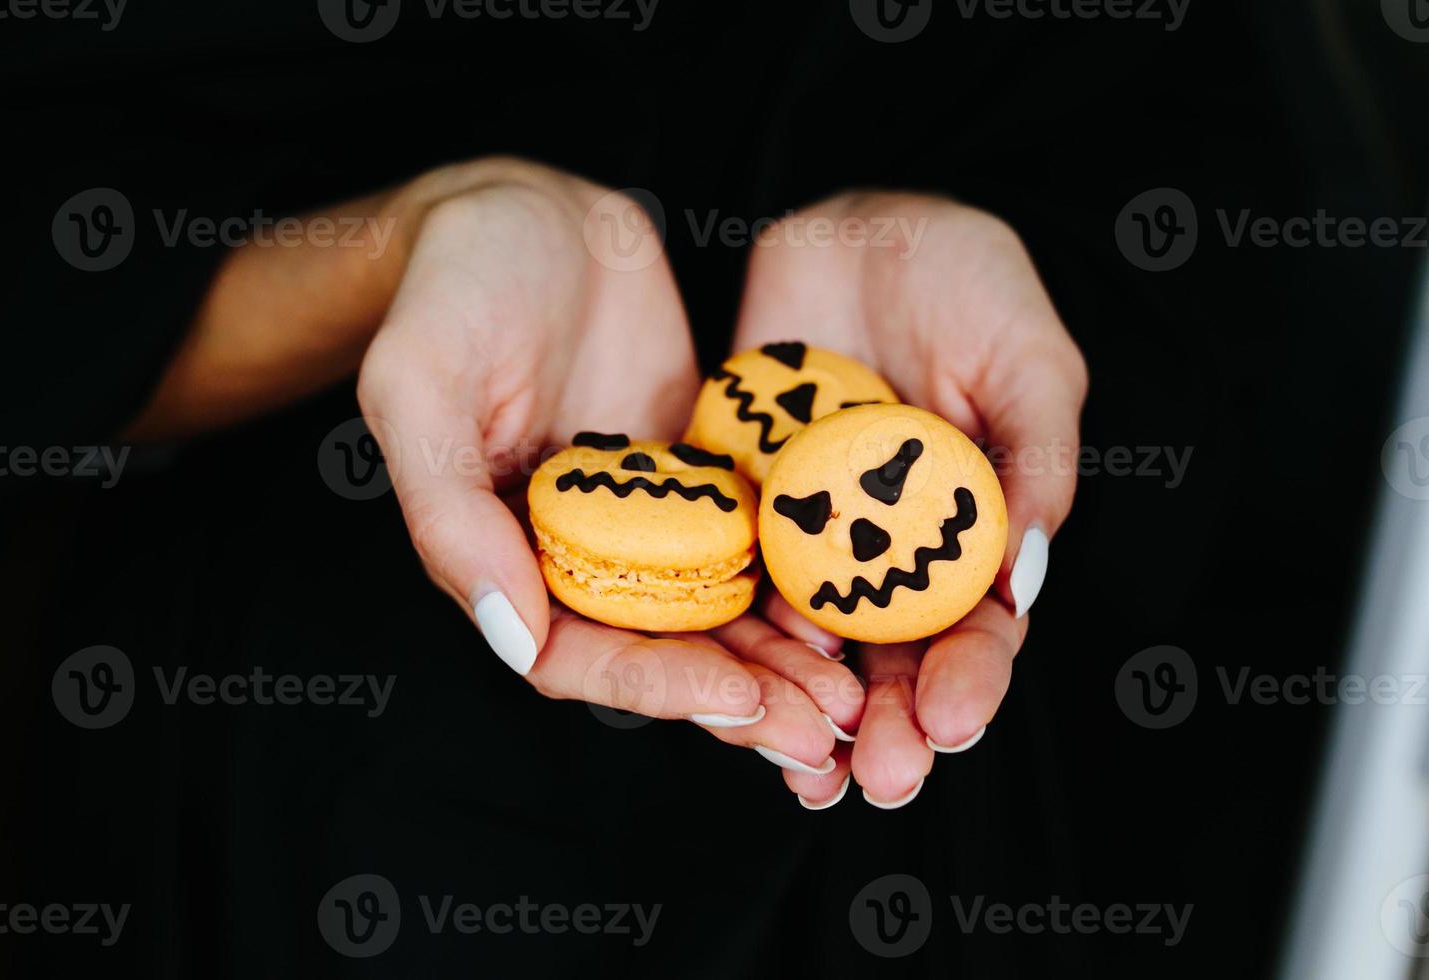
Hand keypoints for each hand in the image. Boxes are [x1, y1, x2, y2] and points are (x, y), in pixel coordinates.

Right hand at [356, 158, 853, 769]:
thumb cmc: (452, 285)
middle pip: (658, 653)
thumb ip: (448, 513)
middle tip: (825, 730)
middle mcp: (574, 551)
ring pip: (713, 614)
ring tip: (852, 699)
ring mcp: (643, 518)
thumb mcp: (420, 383)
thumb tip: (510, 636)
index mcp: (501, 552)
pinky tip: (855, 612)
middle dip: (737, 698)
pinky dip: (795, 587)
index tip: (736, 697)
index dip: (654, 685)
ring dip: (777, 663)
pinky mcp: (698, 478)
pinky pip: (750, 544)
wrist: (528, 209)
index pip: (574, 655)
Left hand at [730, 192, 1086, 806]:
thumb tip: (1025, 581)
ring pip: (808, 641)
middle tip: (885, 776)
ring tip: (805, 768)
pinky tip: (727, 684)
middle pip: (892, 658)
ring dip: (808, 708)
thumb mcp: (1029, 361)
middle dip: (891, 723)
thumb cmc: (969, 283)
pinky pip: (731, 578)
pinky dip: (728, 635)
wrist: (864, 223)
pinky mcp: (743, 505)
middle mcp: (891, 551)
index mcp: (972, 533)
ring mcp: (814, 533)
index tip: (956, 720)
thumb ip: (1036, 464)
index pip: (977, 628)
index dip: (971, 679)